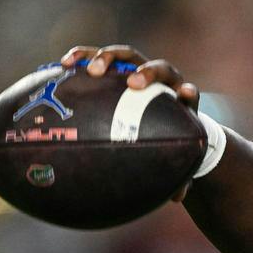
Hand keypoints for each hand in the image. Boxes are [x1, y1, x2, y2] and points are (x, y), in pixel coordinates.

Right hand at [59, 45, 204, 200]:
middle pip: (157, 67)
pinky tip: (65, 65)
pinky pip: (96, 57)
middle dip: (146, 72)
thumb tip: (178, 197)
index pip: (188, 92)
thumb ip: (182, 175)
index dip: (186, 92)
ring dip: (108, 57)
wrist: (153, 118)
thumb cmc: (166, 140)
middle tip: (132, 82)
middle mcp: (160, 79)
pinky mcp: (113, 68)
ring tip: (90, 69)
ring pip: (125, 55)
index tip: (183, 94)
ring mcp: (135, 69)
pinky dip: (82, 58)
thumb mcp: (174, 157)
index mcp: (179, 99)